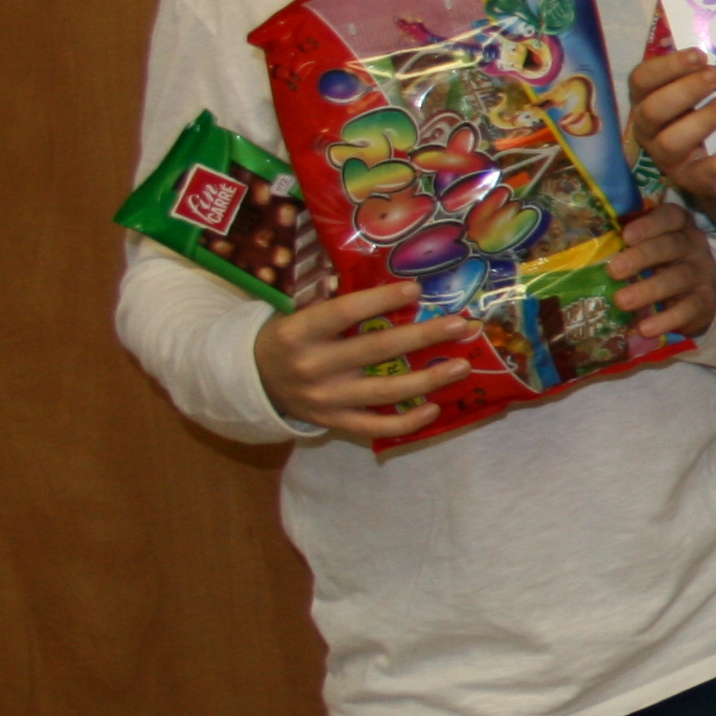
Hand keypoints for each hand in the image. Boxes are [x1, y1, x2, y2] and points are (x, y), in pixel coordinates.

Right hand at [252, 280, 470, 442]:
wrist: (253, 381)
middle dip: (424, 337)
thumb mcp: (298, 314)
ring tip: (462, 366)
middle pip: (377, 350)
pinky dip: (407, 422)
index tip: (417, 289)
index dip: (382, 301)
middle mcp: (312, 366)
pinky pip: (375, 427)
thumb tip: (394, 288)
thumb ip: (335, 304)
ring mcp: (325, 399)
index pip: (345, 312)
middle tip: (461, 326)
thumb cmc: (289, 338)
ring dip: (428, 379)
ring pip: (385, 391)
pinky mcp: (333, 422)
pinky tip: (435, 408)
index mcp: (299, 332)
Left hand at [604, 195, 715, 342]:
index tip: (625, 236)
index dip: (649, 225)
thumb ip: (624, 241)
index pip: (670, 216)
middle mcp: (693, 244)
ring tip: (622, 302)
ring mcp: (702, 272)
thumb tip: (579, 244)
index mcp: (677, 225)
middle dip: (642, 257)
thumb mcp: (646, 246)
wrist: (693, 293)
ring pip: (679, 277)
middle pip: (672, 245)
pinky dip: (667, 319)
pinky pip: (689, 308)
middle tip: (614, 271)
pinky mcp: (706, 299)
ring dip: (649, 290)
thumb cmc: (657, 262)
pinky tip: (645, 328)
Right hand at [630, 46, 715, 194]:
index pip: (641, 80)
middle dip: (685, 90)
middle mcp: (648, 131)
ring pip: (672, 142)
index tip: (699, 55)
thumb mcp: (689, 92)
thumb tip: (708, 46)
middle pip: (652, 111)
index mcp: (644, 102)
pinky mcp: (691, 180)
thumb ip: (693, 71)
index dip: (668, 66)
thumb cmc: (696, 116)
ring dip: (702, 120)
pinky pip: (709, 170)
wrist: (707, 166)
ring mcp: (666, 158)